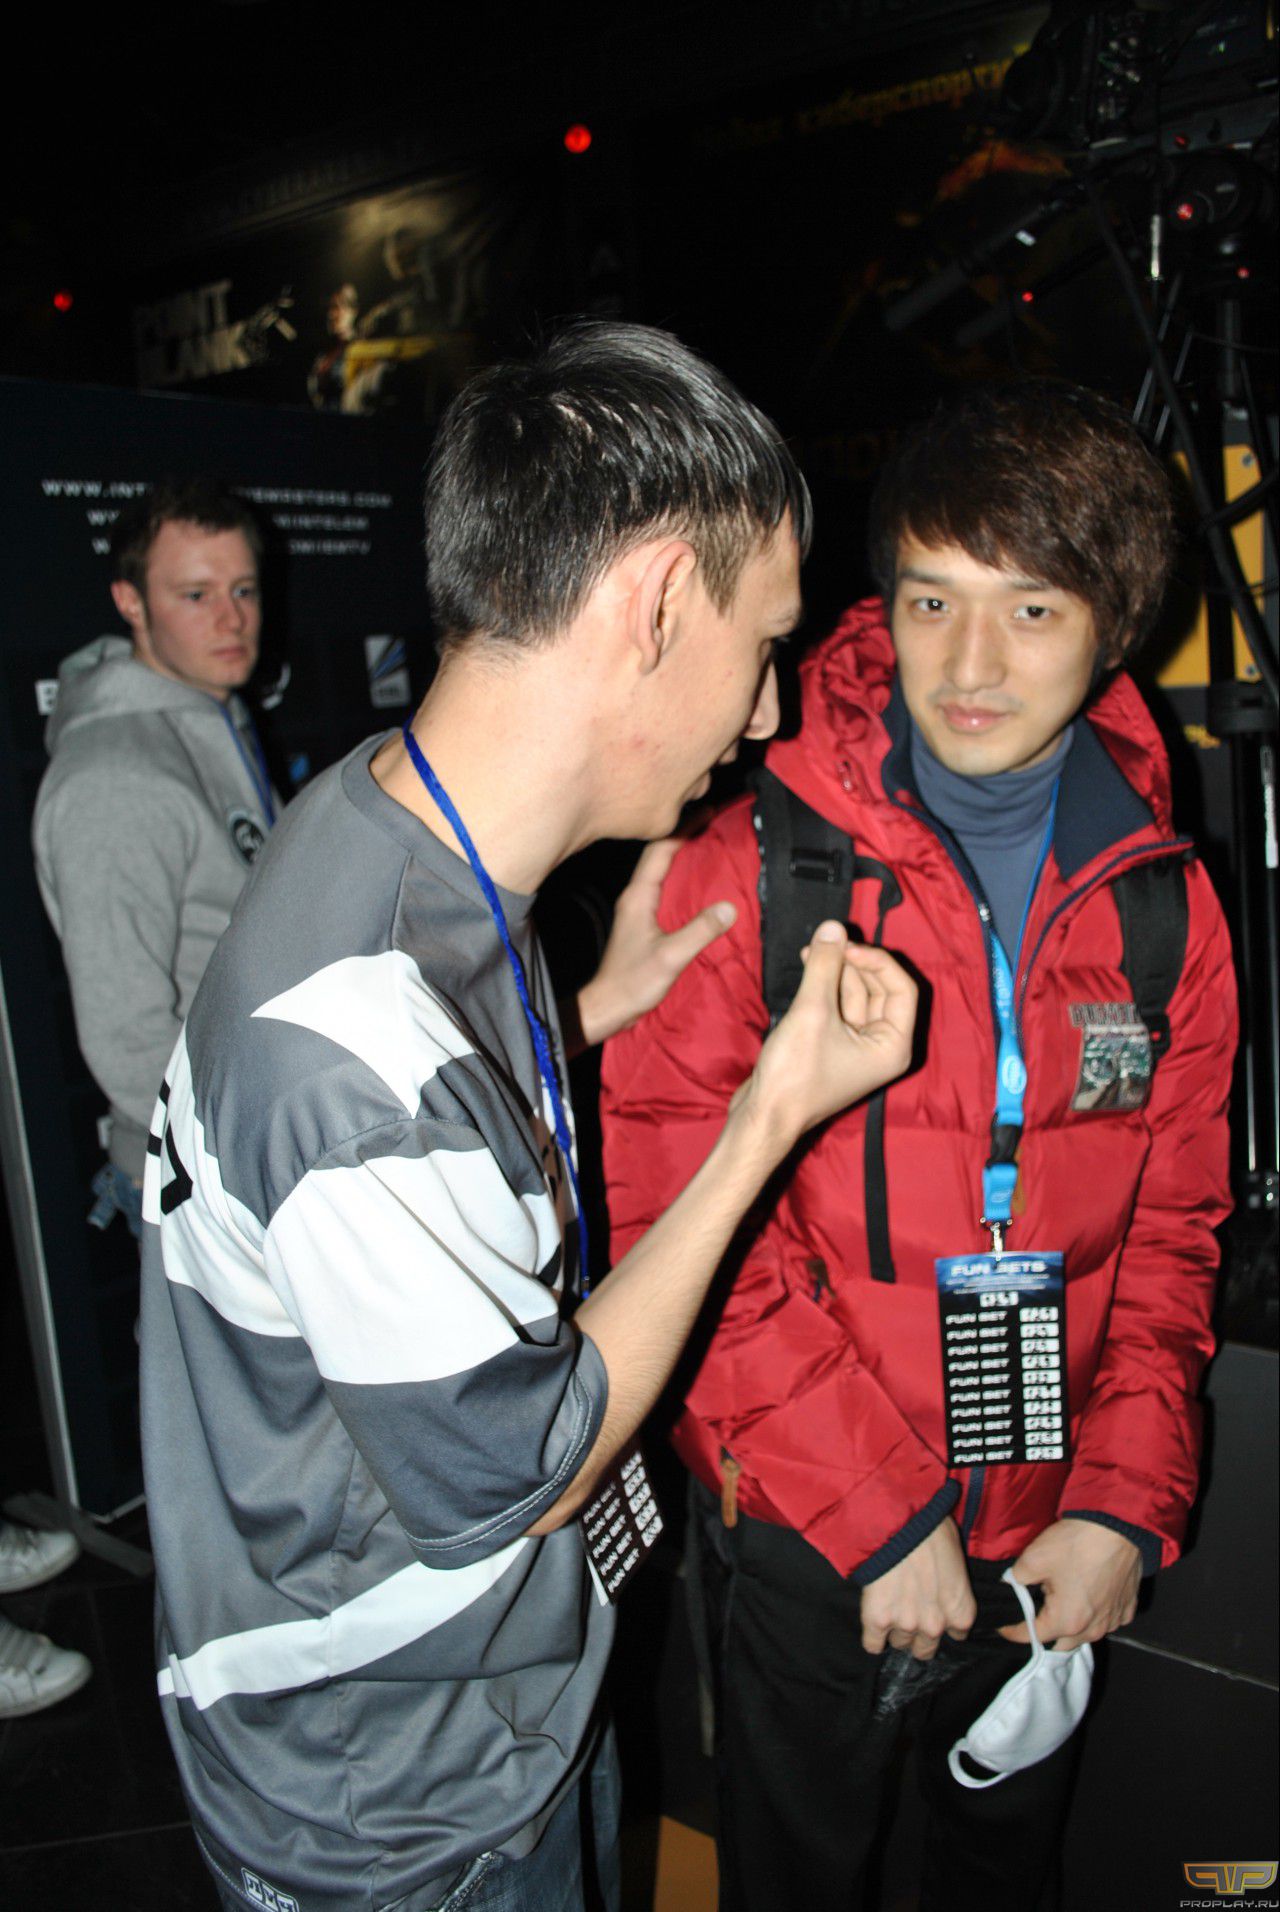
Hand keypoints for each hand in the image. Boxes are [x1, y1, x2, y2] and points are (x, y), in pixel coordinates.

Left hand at [572, 839, 735, 1049]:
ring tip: (707, 841)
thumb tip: (730, 907)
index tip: (708, 813)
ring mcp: (637, 909)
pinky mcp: (642, 923)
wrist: (608, 1007)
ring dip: (681, 853)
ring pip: (660, 870)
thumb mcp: (670, 957)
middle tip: (712, 821)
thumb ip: (699, 931)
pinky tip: (695, 880)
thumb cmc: (633, 982)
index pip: (660, 851)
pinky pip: (663, 887)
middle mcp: (635, 897)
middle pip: (659, 854)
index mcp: (639, 897)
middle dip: (684, 834)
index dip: (684, 830)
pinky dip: (679, 875)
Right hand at [736, 922, 916, 1149]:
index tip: (844, 947)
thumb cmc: (794, 1074)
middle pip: (879, 989)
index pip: (901, 988)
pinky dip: (826, 988)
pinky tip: (809, 970)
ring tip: (811, 952)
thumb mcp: (812, 1012)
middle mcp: (883, 1047)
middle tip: (825, 944)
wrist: (763, 1116)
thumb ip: (826, 966)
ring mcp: (858, 1049)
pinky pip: (839, 1009)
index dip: (875, 960)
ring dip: (836, 972)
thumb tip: (833, 927)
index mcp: (893, 1045)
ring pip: (856, 996)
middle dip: (853, 964)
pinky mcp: (835, 1047)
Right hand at [860, 1517, 975, 1659]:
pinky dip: (872, 1637)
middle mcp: (936, 1625)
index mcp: (961, 1611)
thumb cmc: (931, 1528)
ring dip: (895, 1629)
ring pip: (899, 1643)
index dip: (943, 1620)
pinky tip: (873, 1623)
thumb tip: (943, 1582)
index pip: (956, 1635)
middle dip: (918, 1633)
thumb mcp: (956, 1554)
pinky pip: (872, 1644)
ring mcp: (906, 1624)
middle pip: (925, 1648)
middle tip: (909, 1611)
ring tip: (890, 1606)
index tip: (934, 1609)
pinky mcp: (877, 1620)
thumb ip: (953, 1584)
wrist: (898, 1521)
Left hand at [999, 1520, 1141, 1650]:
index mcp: (1067, 1621)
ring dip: (1071, 1626)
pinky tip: (1087, 1597)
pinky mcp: (1127, 1609)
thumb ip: (1015, 1579)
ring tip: (1060, 1603)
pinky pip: (1106, 1621)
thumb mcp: (1033, 1558)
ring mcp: (1113, 1621)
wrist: (1117, 1526)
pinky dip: (1094, 1616)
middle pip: (1061, 1643)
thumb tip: (1011, 1586)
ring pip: (1086, 1635)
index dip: (1013, 1631)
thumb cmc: (1075, 1544)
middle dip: (1045, 1634)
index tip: (1004, 1627)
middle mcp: (1093, 1629)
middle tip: (1034, 1614)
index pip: (1033, 1636)